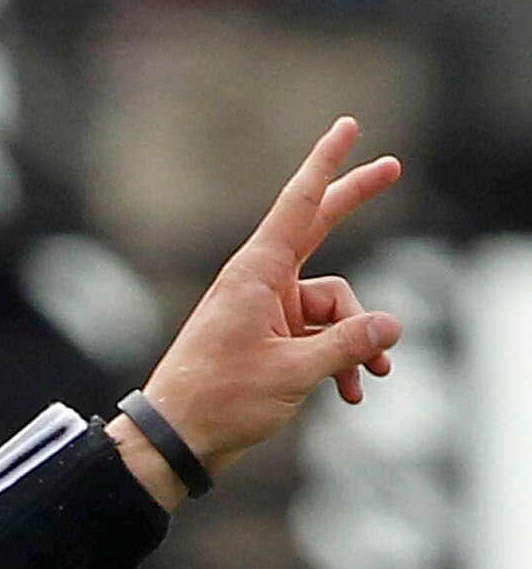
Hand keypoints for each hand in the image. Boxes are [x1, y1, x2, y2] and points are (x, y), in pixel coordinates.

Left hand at [139, 116, 403, 486]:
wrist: (173, 442)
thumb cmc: (219, 402)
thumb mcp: (294, 373)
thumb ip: (347, 345)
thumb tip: (391, 327)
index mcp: (256, 275)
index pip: (299, 205)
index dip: (326, 164)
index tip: (347, 126)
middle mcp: (261, 284)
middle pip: (319, 229)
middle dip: (355, 202)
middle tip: (394, 166)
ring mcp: (266, 312)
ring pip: (333, 306)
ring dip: (356, 342)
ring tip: (369, 377)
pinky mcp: (269, 340)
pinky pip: (319, 337)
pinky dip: (338, 361)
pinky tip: (352, 392)